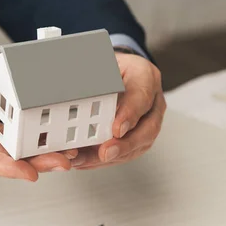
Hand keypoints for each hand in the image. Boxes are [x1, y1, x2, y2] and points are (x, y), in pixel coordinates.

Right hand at [0, 52, 75, 179]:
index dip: (3, 167)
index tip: (28, 172)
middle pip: (2, 161)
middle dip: (34, 164)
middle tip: (63, 162)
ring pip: (10, 153)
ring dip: (39, 156)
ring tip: (67, 153)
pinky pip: (11, 139)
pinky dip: (31, 142)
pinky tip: (52, 140)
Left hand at [71, 52, 165, 168]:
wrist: (121, 74)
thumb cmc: (111, 68)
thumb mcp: (103, 63)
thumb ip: (96, 77)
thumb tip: (73, 89)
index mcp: (145, 76)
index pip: (142, 95)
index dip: (130, 114)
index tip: (116, 129)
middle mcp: (153, 102)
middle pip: (147, 129)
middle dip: (125, 145)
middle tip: (105, 153)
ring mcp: (149, 122)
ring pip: (138, 145)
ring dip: (112, 156)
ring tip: (87, 161)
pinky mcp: (140, 137)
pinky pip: (127, 153)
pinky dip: (106, 159)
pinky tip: (87, 162)